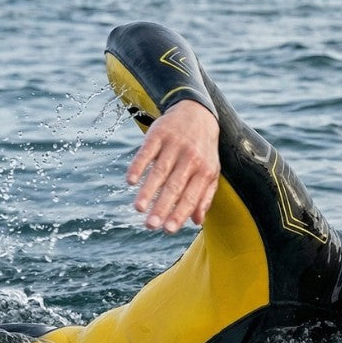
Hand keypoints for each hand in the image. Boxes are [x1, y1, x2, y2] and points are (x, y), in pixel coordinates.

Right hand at [126, 100, 219, 231]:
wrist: (198, 112)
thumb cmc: (203, 150)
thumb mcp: (211, 172)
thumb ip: (205, 197)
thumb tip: (196, 221)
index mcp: (204, 171)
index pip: (191, 197)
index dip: (179, 214)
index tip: (168, 230)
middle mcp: (191, 158)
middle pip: (174, 187)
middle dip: (162, 207)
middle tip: (150, 225)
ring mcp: (174, 145)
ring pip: (159, 171)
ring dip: (147, 191)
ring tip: (138, 208)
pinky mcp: (159, 134)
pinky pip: (147, 151)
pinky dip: (138, 166)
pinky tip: (130, 181)